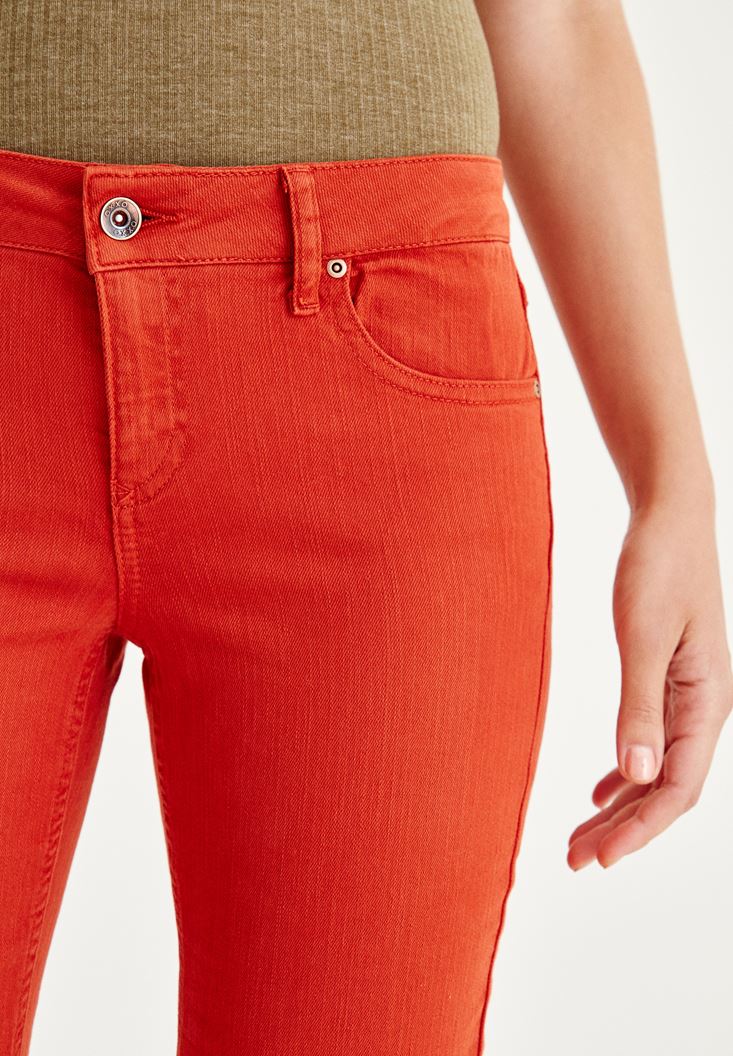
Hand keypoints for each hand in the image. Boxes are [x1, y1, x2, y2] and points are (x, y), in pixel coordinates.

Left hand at [567, 499, 732, 868]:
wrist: (669, 518)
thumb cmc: (659, 567)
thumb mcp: (644, 636)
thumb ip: (640, 705)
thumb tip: (636, 775)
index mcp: (705, 702)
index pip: (677, 788)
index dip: (639, 829)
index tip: (598, 859)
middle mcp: (702, 707)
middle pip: (665, 788)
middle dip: (623, 830)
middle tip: (574, 860)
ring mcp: (687, 695)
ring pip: (655, 769)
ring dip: (619, 807)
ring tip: (580, 838)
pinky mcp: (668, 679)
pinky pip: (650, 742)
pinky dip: (624, 772)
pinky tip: (600, 791)